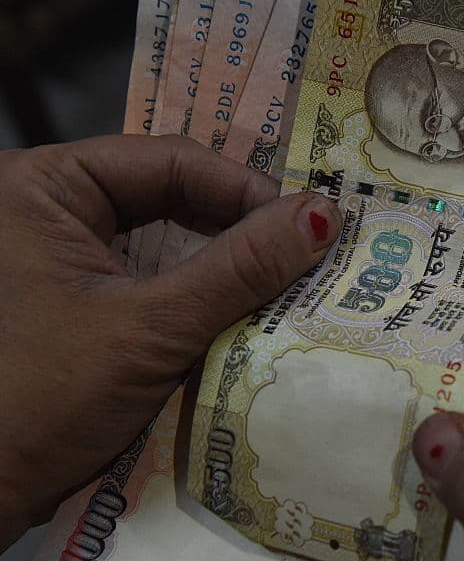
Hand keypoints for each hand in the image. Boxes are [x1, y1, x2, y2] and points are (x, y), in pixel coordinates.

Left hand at [0, 135, 340, 549]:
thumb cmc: (46, 401)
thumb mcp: (151, 329)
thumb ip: (239, 268)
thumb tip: (325, 215)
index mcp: (41, 186)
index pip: (168, 160)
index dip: (245, 189)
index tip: (310, 226)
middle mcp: (48, 207)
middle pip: (170, 192)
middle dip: (240, 225)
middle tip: (306, 252)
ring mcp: (60, 255)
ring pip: (166, 235)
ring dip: (226, 260)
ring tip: (288, 276)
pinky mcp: (75, 299)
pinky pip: (153, 274)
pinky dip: (200, 290)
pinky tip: (245, 307)